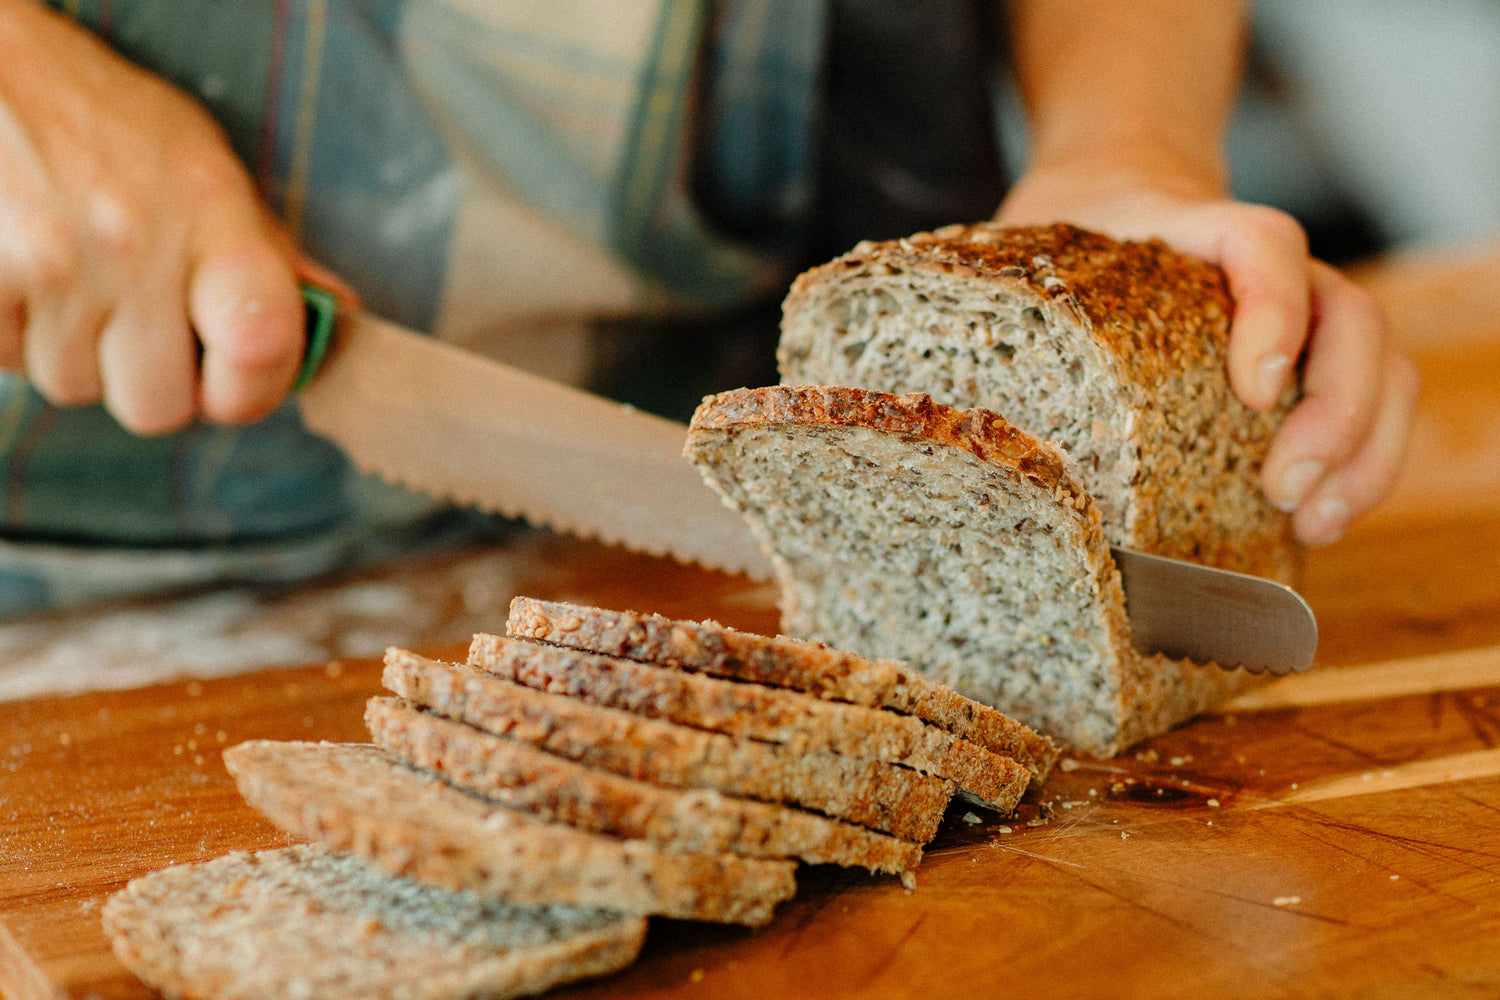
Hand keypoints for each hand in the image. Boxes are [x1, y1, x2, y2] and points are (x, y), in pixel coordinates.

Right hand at [0, 0, 308, 434]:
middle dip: (151, 380)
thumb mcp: (201, 163)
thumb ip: (267, 248)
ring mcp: (50, 266)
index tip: (237, 379)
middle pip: (159, 407)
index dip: (254, 390)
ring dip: (78, 353)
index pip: (263, 347)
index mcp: (209, 214)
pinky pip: (12, 363)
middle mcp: (134, 246)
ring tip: (74, 278)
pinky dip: (16, 334)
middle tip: (138, 320)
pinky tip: (26, 273)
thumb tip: (338, 312)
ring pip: (78, 389)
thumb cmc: (100, 116)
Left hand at [997, 155, 1418, 546]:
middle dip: (1334, 412)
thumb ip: (998, 295)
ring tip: (1315, 521)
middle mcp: (1268, 268)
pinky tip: (1318, 521)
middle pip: (1349, 317)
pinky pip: (1368, 402)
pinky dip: (1361, 462)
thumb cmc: (1064, 229)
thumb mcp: (1025, 245)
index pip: (1262, 244)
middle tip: (1283, 488)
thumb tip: (929, 398)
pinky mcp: (1306, 359)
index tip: (1251, 387)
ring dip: (1364, 451)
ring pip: (1379, 364)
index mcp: (1194, 227)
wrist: (1113, 183)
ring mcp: (1300, 311)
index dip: (1272, 311)